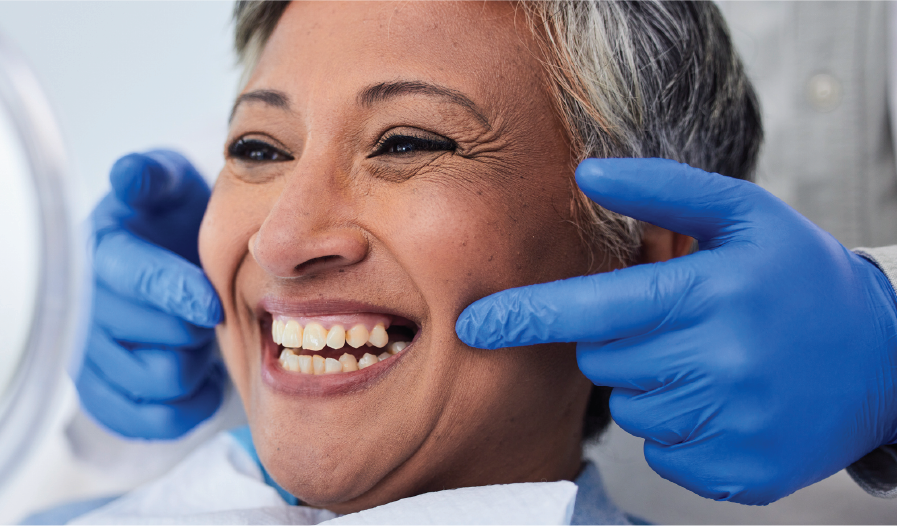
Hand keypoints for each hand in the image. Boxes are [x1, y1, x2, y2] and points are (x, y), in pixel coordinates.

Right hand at [75, 150, 224, 438]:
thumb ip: (152, 175)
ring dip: (194, 363)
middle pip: (160, 338)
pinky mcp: (98, 396)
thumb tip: (130, 175)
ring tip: (198, 337)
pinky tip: (197, 378)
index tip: (213, 305)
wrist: (162, 257)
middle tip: (210, 310)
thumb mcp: (166, 183)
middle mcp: (83, 308)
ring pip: (161, 381)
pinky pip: (147, 421)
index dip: (178, 294)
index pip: (137, 280)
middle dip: (198, 327)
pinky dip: (184, 406)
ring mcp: (86, 357)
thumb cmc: (168, 219)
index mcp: (99, 252)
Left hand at [456, 158, 896, 504]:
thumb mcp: (744, 216)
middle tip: (680, 322)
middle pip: (603, 361)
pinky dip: (680, 429)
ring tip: (712, 360)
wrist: (887, 360)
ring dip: (652, 385)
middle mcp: (721, 364)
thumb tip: (585, 174)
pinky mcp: (739, 473)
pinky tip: (726, 401)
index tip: (473, 325)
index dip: (527, 316)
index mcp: (713, 295)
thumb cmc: (801, 278)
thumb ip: (662, 191)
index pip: (595, 308)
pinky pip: (663, 453)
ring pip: (631, 409)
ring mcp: (732, 425)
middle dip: (620, 340)